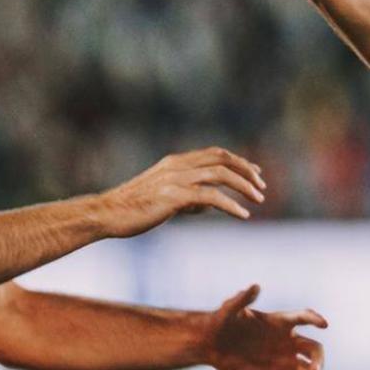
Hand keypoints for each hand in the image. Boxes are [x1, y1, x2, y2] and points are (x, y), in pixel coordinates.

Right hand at [94, 147, 266, 238]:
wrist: (106, 215)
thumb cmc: (133, 209)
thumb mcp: (164, 197)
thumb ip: (188, 196)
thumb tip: (209, 204)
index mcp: (176, 162)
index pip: (216, 154)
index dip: (239, 161)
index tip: (256, 173)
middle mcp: (178, 165)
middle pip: (223, 159)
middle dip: (247, 171)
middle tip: (263, 187)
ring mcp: (176, 178)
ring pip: (221, 175)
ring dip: (244, 187)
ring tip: (258, 200)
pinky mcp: (174, 196)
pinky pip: (211, 197)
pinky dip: (231, 205)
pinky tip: (243, 215)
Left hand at [202, 285, 328, 369]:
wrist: (212, 345)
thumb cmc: (221, 322)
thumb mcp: (229, 310)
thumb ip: (242, 299)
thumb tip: (255, 286)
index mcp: (281, 322)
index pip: (303, 318)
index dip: (314, 319)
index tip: (323, 324)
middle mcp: (288, 341)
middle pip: (314, 349)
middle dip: (318, 360)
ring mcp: (284, 360)